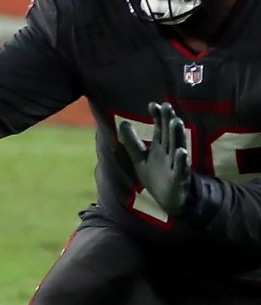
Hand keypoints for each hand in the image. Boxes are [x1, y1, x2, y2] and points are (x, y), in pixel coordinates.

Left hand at [117, 101, 195, 216]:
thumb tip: (123, 123)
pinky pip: (181, 169)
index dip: (157, 117)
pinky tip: (181, 152)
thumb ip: (132, 142)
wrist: (169, 200)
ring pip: (177, 147)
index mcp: (160, 147)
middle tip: (167, 106)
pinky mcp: (179, 178)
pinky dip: (181, 161)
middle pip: (169, 134)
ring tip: (176, 121)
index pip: (159, 129)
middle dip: (168, 121)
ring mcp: (175, 165)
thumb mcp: (140, 158)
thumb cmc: (156, 176)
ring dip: (176, 135)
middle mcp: (169, 152)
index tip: (153, 104)